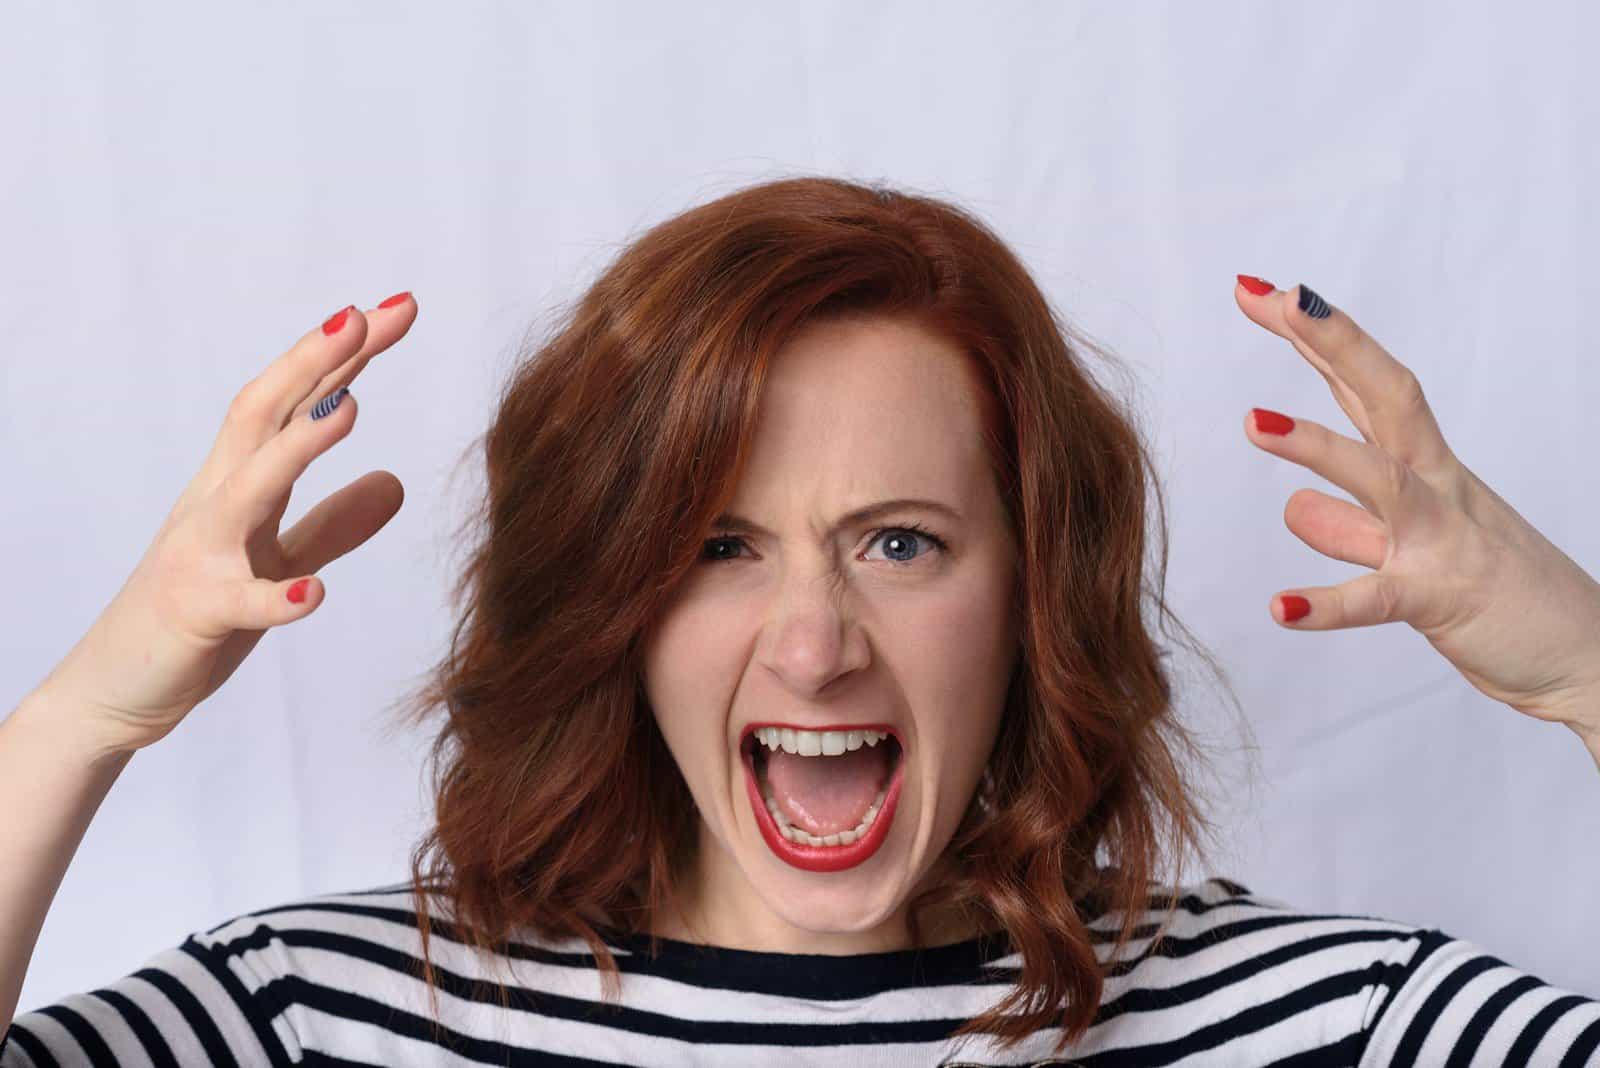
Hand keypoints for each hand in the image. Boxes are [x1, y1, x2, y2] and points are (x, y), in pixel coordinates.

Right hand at [32, 296, 413, 755]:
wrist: (113, 690)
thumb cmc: (197, 616)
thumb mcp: (276, 559)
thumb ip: (336, 523)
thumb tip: (398, 483)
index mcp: (238, 482)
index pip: (292, 402)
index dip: (342, 355)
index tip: (397, 308)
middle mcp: (214, 504)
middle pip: (264, 416)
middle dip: (317, 363)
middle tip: (371, 314)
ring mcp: (199, 557)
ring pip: (248, 490)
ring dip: (297, 448)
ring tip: (351, 410)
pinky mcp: (195, 617)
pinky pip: (239, 604)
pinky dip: (276, 596)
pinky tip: (314, 593)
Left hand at [1233, 276, 1599, 742]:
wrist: (1588, 660)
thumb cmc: (1504, 601)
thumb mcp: (1413, 555)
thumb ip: (1351, 529)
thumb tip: (1295, 506)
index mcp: (1429, 470)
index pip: (1366, 389)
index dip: (1318, 339)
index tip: (1263, 294)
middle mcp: (1438, 489)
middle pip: (1385, 397)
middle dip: (1332, 343)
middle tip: (1274, 296)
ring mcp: (1442, 540)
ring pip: (1381, 479)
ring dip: (1317, 445)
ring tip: (1252, 420)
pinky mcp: (1442, 601)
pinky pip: (1379, 598)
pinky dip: (1328, 603)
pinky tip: (1281, 607)